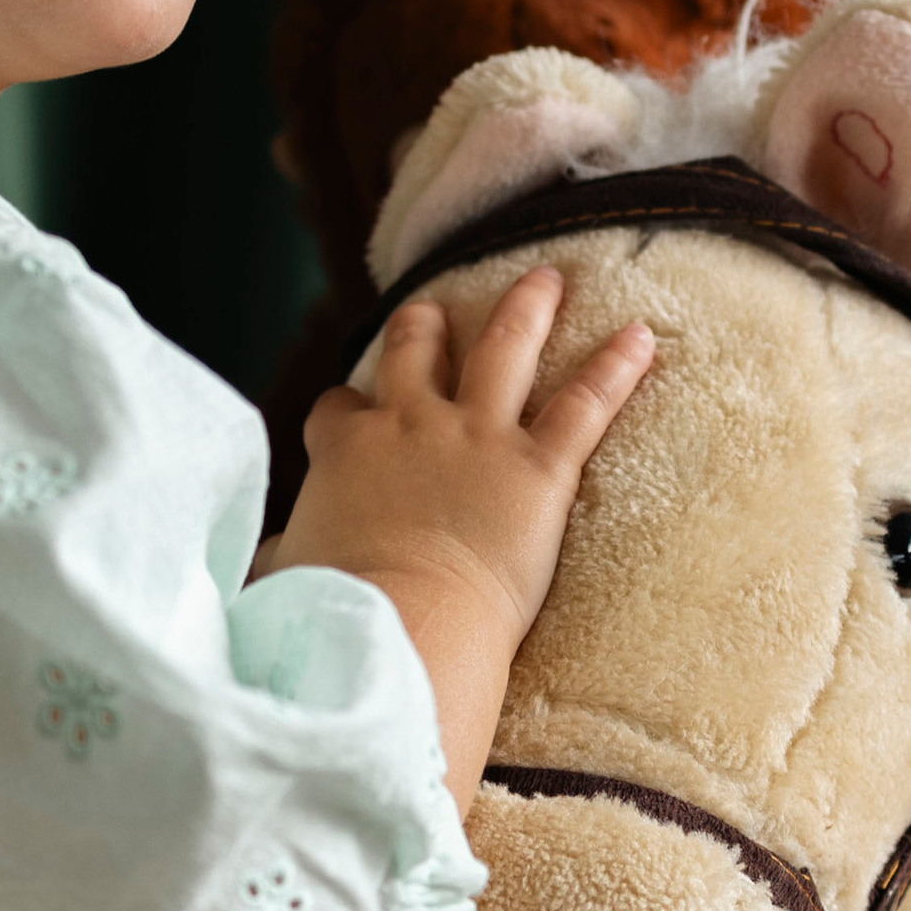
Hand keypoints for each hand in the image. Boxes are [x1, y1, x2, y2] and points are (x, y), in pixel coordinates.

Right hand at [277, 269, 656, 809]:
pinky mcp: (538, 467)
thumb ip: (278, 563)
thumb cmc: (334, 622)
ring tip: (547, 279)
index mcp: (341, 453)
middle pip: (415, 351)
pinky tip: (644, 337)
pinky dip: (616, 368)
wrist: (403, 632)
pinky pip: (585, 403)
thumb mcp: (281, 582)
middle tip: (438, 308)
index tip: (350, 418)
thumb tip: (266, 570)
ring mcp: (476, 438)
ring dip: (526, 310)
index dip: (346, 411)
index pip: (337, 410)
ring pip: (504, 350)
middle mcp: (407, 426)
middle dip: (426, 326)